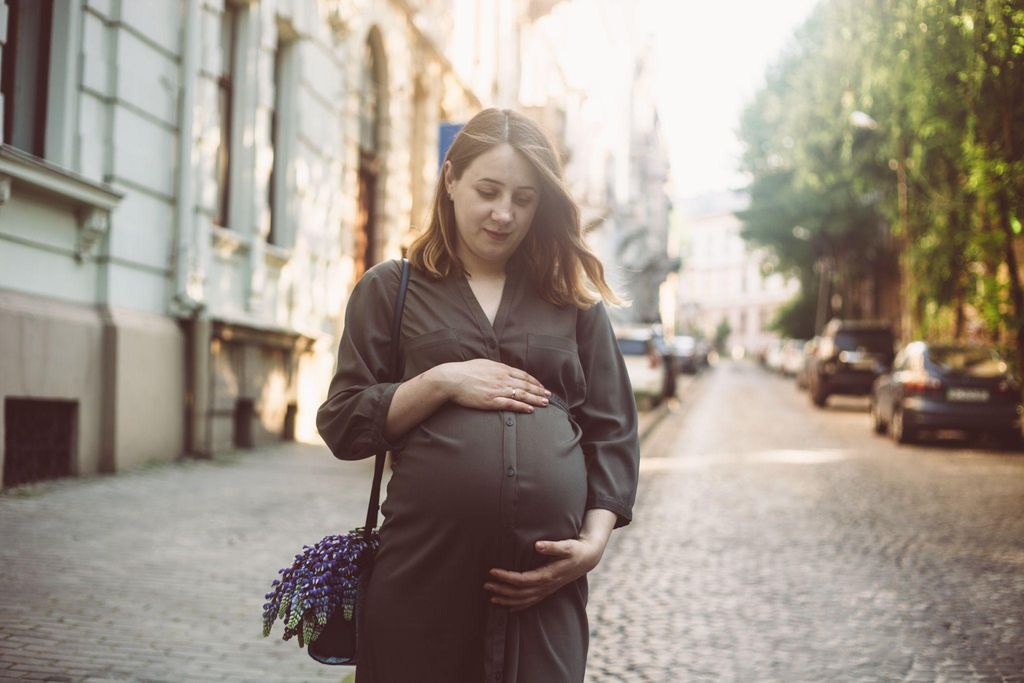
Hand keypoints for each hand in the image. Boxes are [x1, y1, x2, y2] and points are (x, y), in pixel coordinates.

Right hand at [431, 359, 549, 412]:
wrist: (453, 379)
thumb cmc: (466, 371)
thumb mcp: (484, 364)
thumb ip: (496, 367)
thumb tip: (504, 370)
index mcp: (501, 368)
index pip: (523, 375)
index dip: (534, 381)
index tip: (541, 386)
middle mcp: (502, 378)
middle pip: (526, 385)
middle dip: (539, 391)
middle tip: (549, 396)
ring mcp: (497, 390)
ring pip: (521, 394)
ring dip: (535, 399)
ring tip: (545, 403)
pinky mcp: (491, 401)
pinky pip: (510, 404)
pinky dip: (522, 406)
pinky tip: (530, 409)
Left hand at [483, 536, 606, 611]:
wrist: (587, 559)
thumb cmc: (575, 550)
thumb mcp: (567, 546)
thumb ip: (552, 546)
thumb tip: (537, 545)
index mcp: (548, 575)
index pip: (522, 580)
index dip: (506, 577)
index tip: (492, 571)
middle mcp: (546, 586)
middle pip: (519, 593)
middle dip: (501, 590)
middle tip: (485, 585)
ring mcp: (547, 590)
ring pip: (523, 600)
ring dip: (507, 600)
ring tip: (491, 598)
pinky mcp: (547, 591)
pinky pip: (531, 602)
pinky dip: (518, 606)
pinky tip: (508, 608)